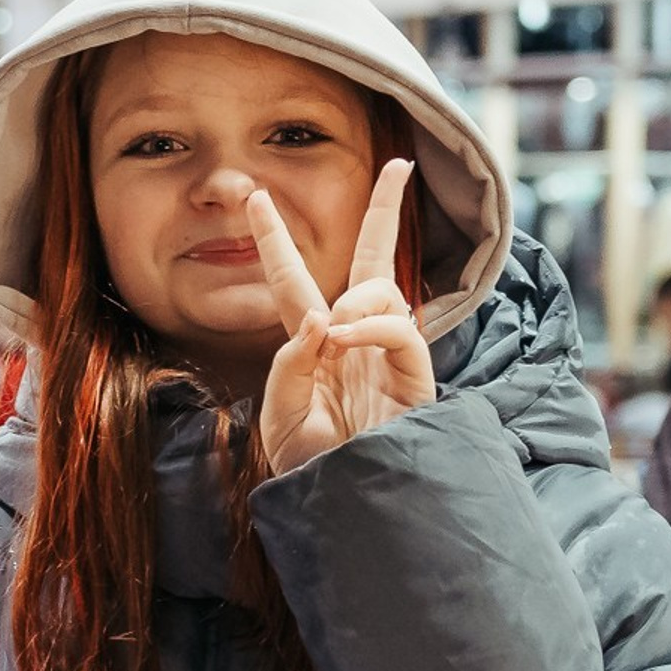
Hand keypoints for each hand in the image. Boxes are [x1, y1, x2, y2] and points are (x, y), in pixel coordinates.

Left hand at [252, 157, 432, 476]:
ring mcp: (388, 354)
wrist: (346, 506)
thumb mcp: (280, 417)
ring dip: (354, 302)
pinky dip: (369, 328)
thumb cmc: (313, 467)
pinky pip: (399, 329)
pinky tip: (346, 342)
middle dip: (385, 210)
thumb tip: (318, 317)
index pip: (294, 281)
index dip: (275, 240)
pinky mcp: (415, 376)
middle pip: (372, 259)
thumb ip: (289, 366)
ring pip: (380, 289)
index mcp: (315, 346)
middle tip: (399, 164)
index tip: (255, 197)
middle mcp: (354, 340)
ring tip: (335, 339)